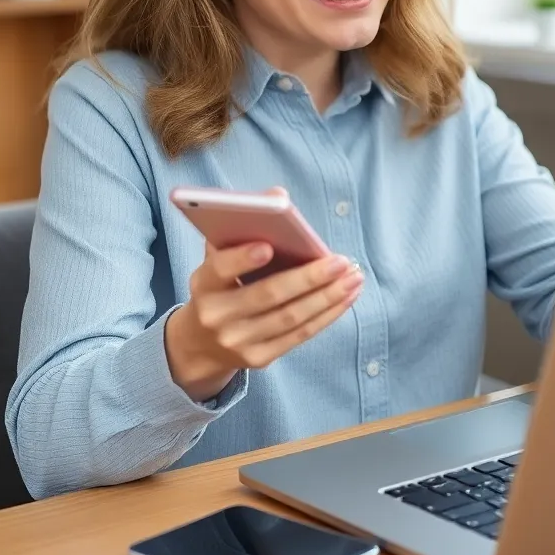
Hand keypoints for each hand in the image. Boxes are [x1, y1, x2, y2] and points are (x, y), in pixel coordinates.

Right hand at [165, 240, 362, 402]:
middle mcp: (217, 315)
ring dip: (328, 296)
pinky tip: (347, 297)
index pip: (220, 269)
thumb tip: (278, 195)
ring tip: (354, 277)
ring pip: (291, 317)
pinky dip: (328, 315)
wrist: (201, 342)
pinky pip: (300, 335)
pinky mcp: (259, 358)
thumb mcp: (219, 257)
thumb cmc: (221, 285)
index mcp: (204, 283)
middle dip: (309, 278)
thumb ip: (242, 226)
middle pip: (268, 295)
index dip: (243, 259)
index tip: (269, 246)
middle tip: (341, 261)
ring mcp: (237, 341)